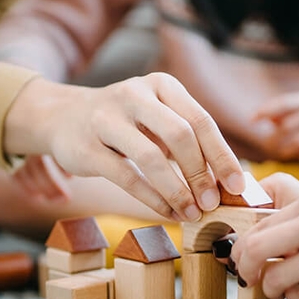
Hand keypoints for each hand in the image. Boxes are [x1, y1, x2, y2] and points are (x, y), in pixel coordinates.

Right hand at [5, 74, 245, 220]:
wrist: (61, 117)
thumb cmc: (123, 123)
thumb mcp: (156, 117)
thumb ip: (187, 140)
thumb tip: (228, 180)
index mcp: (161, 85)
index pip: (200, 120)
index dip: (222, 156)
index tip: (238, 186)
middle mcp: (134, 95)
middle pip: (179, 135)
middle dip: (201, 174)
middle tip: (213, 203)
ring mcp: (106, 120)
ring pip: (151, 157)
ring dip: (177, 190)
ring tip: (192, 213)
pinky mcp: (86, 148)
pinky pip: (126, 177)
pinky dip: (152, 199)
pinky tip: (168, 213)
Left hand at [231, 180, 298, 298]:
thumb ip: (292, 215)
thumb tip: (250, 236)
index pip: (258, 226)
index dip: (241, 246)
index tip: (241, 256)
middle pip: (254, 250)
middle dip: (244, 268)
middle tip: (246, 276)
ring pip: (274, 279)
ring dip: (270, 288)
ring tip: (277, 287)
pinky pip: (298, 295)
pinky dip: (294, 296)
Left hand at [255, 90, 298, 162]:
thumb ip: (290, 110)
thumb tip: (264, 119)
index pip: (284, 103)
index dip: (265, 111)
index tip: (252, 120)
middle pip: (287, 127)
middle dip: (274, 139)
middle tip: (269, 146)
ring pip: (298, 143)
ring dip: (285, 151)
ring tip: (282, 153)